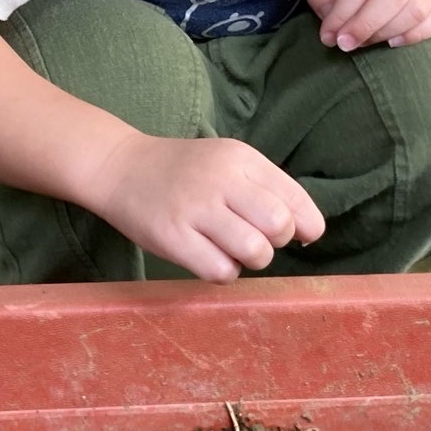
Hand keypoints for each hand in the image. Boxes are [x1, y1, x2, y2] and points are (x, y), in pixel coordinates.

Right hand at [84, 132, 324, 282]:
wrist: (120, 167)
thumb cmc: (184, 172)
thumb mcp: (228, 162)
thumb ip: (269, 189)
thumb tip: (310, 232)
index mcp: (241, 158)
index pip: (295, 200)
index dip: (305, 226)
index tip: (293, 233)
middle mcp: (220, 180)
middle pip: (279, 226)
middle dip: (276, 243)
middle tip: (255, 239)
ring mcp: (194, 209)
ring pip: (255, 252)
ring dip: (252, 261)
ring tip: (233, 250)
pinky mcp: (172, 237)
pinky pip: (220, 271)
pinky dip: (224, 272)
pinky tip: (210, 257)